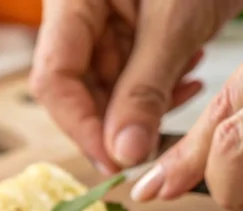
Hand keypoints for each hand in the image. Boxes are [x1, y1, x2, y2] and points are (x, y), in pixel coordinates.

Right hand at [29, 0, 242, 171]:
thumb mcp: (173, 22)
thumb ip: (144, 90)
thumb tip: (123, 155)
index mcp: (72, 3)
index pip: (53, 80)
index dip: (79, 127)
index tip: (114, 162)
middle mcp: (82, 14)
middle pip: (79, 88)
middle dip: (116, 121)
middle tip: (154, 146)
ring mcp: (110, 21)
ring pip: (111, 86)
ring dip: (145, 106)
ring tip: (183, 96)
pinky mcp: (139, 26)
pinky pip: (137, 73)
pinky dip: (162, 87)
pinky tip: (189, 80)